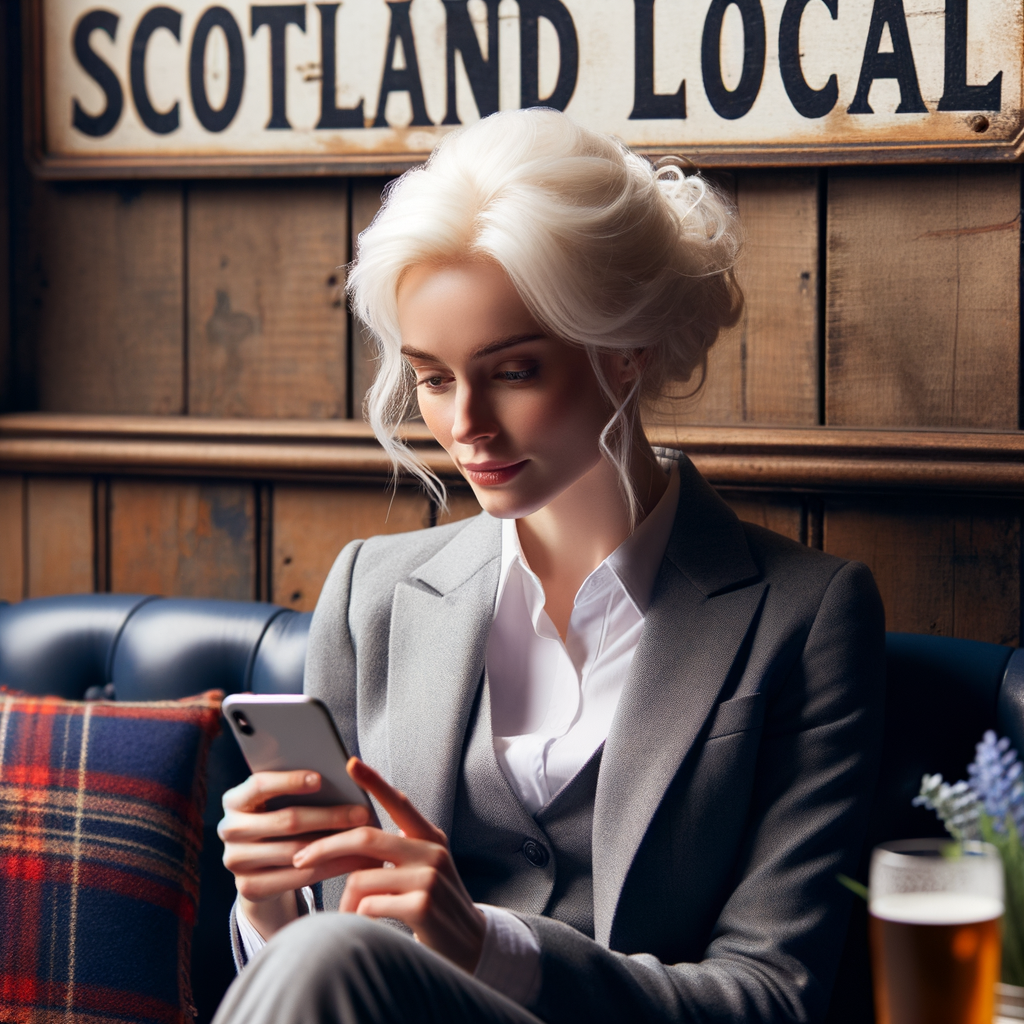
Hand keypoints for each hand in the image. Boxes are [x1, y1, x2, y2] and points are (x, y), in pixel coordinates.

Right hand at [218, 769, 378, 937]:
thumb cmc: (281, 819)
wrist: (262, 865)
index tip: (320, 778)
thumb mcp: (280, 801)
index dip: (289, 781)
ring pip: (296, 851)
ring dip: (336, 845)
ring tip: (365, 838)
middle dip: (329, 816)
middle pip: (286, 821)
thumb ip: (300, 789)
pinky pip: (298, 877)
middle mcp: (228, 829)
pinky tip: (354, 861)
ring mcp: (235, 861)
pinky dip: (331, 868)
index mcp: (234, 800)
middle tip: (362, 813)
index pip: (259, 785)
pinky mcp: (249, 888)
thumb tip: (344, 774)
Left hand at [293, 758, 486, 972]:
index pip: (399, 803)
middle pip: (366, 839)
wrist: (471, 944)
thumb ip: (398, 851)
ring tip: (349, 913)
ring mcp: (429, 878)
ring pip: (361, 878)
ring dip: (345, 900)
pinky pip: (369, 905)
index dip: (374, 782)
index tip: (350, 763)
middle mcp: (431, 851)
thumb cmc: (436, 905)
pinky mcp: (423, 906)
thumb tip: (351, 842)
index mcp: (430, 837)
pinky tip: (366, 924)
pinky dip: (358, 916)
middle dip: (326, 847)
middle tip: (300, 858)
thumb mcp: (425, 868)